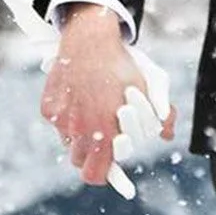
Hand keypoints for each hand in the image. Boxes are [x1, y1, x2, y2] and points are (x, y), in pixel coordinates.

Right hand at [42, 6, 171, 189]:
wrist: (90, 40)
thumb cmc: (122, 66)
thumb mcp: (149, 88)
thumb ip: (159, 118)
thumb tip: (166, 136)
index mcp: (104, 131)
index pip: (94, 174)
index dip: (103, 175)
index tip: (111, 168)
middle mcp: (78, 129)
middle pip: (79, 161)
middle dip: (92, 155)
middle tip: (103, 140)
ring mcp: (60, 120)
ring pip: (68, 141)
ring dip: (79, 136)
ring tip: (92, 113)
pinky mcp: (49, 107)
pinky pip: (57, 122)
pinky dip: (67, 116)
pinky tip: (79, 97)